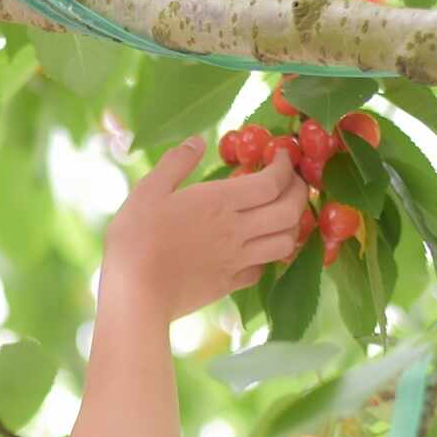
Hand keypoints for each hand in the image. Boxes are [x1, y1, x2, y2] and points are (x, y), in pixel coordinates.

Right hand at [103, 135, 309, 321]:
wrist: (136, 295)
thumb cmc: (137, 239)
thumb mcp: (148, 190)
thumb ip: (175, 163)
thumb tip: (197, 141)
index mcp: (220, 202)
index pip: (273, 182)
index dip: (285, 166)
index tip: (282, 155)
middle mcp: (238, 230)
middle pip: (290, 210)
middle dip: (299, 191)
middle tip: (291, 180)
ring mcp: (237, 260)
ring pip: (286, 242)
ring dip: (292, 224)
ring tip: (281, 213)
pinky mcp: (230, 284)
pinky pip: (262, 269)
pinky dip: (267, 255)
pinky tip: (256, 248)